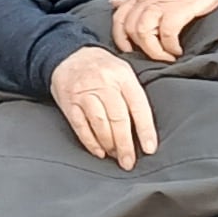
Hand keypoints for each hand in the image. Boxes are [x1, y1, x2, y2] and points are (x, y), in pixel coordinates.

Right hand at [48, 45, 159, 169]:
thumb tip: (144, 129)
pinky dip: (90, 142)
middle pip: (118, 118)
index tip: (149, 148)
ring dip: (109, 144)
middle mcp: (104, 83)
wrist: (68, 54)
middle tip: (129, 162)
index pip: (138, 105)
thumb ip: (133, 95)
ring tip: (116, 156)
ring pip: (100, 123)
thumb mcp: (123, 71)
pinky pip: (81, 126)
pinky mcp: (70, 103)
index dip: (145, 129)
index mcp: (123, 75)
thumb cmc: (102, 68)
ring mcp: (85, 93)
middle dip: (125, 144)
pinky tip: (99, 152)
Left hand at [108, 0, 217, 62]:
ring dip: (154, 50)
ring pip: (143, 31)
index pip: (119, 16)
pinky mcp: (180, 7)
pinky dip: (170, 46)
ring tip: (166, 56)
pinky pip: (166, 33)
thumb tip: (113, 2)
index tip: (130, 51)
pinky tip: (178, 50)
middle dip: (140, 48)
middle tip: (154, 56)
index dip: (120, 38)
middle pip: (130, 27)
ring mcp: (163, 1)